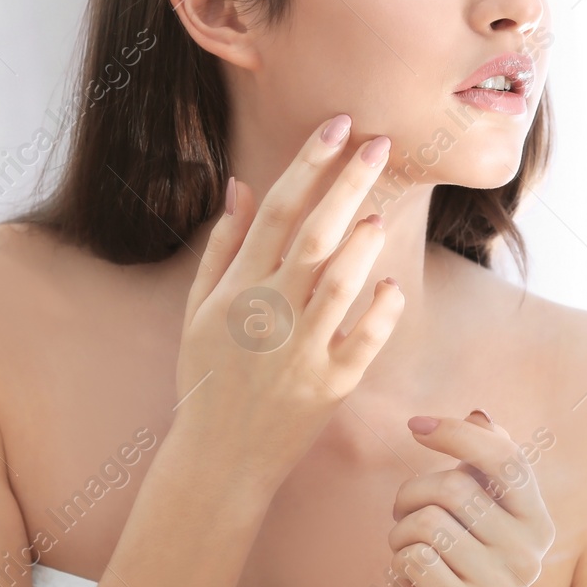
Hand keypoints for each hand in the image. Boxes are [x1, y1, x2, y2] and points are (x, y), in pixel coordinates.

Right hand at [174, 113, 404, 479]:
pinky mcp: (332, 386)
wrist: (220, 459)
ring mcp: (302, 351)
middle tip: (378, 143)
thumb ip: (223, 247)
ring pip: (341, 282)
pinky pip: (366, 339)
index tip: (337, 127)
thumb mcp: (199, 310)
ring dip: (364, 241)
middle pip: (315, 234)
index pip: (277, 210)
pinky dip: (381, 308)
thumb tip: (241, 185)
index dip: (308, 163)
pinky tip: (387, 284)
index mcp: (236, 290)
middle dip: (347, 183)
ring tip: (378, 214)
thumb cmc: (209, 377)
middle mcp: (269, 315)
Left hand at [368, 411, 555, 586]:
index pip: (506, 459)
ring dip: (401, 531)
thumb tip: (480, 415)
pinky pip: (414, 557)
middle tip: (405, 512)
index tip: (415, 425)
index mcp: (537, 521)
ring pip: (428, 523)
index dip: (457, 433)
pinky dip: (398, 561)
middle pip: (455, 489)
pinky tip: (410, 578)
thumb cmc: (450, 557)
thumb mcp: (469, 506)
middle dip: (412, 493)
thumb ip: (482, 459)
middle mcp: (529, 556)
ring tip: (410, 548)